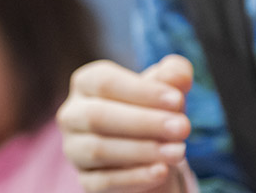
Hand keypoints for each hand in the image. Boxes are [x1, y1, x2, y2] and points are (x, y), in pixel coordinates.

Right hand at [58, 55, 194, 192]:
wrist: (148, 155)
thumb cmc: (152, 113)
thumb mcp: (164, 92)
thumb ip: (173, 77)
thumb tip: (180, 74)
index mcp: (86, 84)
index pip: (105, 82)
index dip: (141, 91)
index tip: (177, 100)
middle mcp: (72, 115)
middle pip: (97, 116)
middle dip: (143, 122)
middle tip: (183, 127)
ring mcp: (74, 150)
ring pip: (98, 149)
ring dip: (142, 150)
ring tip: (178, 151)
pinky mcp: (85, 180)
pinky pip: (103, 181)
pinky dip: (135, 177)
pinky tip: (161, 172)